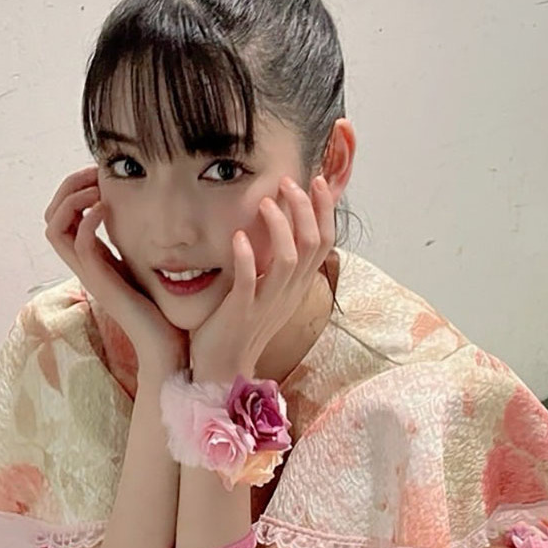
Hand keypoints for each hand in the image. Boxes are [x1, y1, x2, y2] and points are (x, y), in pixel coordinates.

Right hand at [44, 166, 188, 372]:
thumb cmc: (165, 309)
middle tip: (94, 173)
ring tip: (97, 189)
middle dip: (68, 186)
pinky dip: (87, 220)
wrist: (168, 347)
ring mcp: (90, 274)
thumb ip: (145, 241)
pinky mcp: (101, 282)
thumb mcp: (150, 264)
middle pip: (50, 217)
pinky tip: (107, 208)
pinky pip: (79, 244)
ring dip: (71, 199)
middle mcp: (85, 264)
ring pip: (54, 227)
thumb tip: (159, 212)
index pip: (63, 215)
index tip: (101, 173)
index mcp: (94, 257)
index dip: (75, 188)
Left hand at [190, 175, 335, 382]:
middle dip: (305, 208)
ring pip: (288, 260)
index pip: (324, 242)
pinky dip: (247, 258)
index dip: (323, 210)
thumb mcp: (269, 290)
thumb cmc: (242, 323)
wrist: (224, 366)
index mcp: (297, 285)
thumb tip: (282, 225)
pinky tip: (238, 237)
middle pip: (312, 244)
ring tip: (265, 203)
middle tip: (288, 183)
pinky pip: (250, 282)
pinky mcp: (242, 312)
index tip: (314, 181)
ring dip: (279, 227)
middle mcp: (289, 292)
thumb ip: (278, 263)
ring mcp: (267, 303)